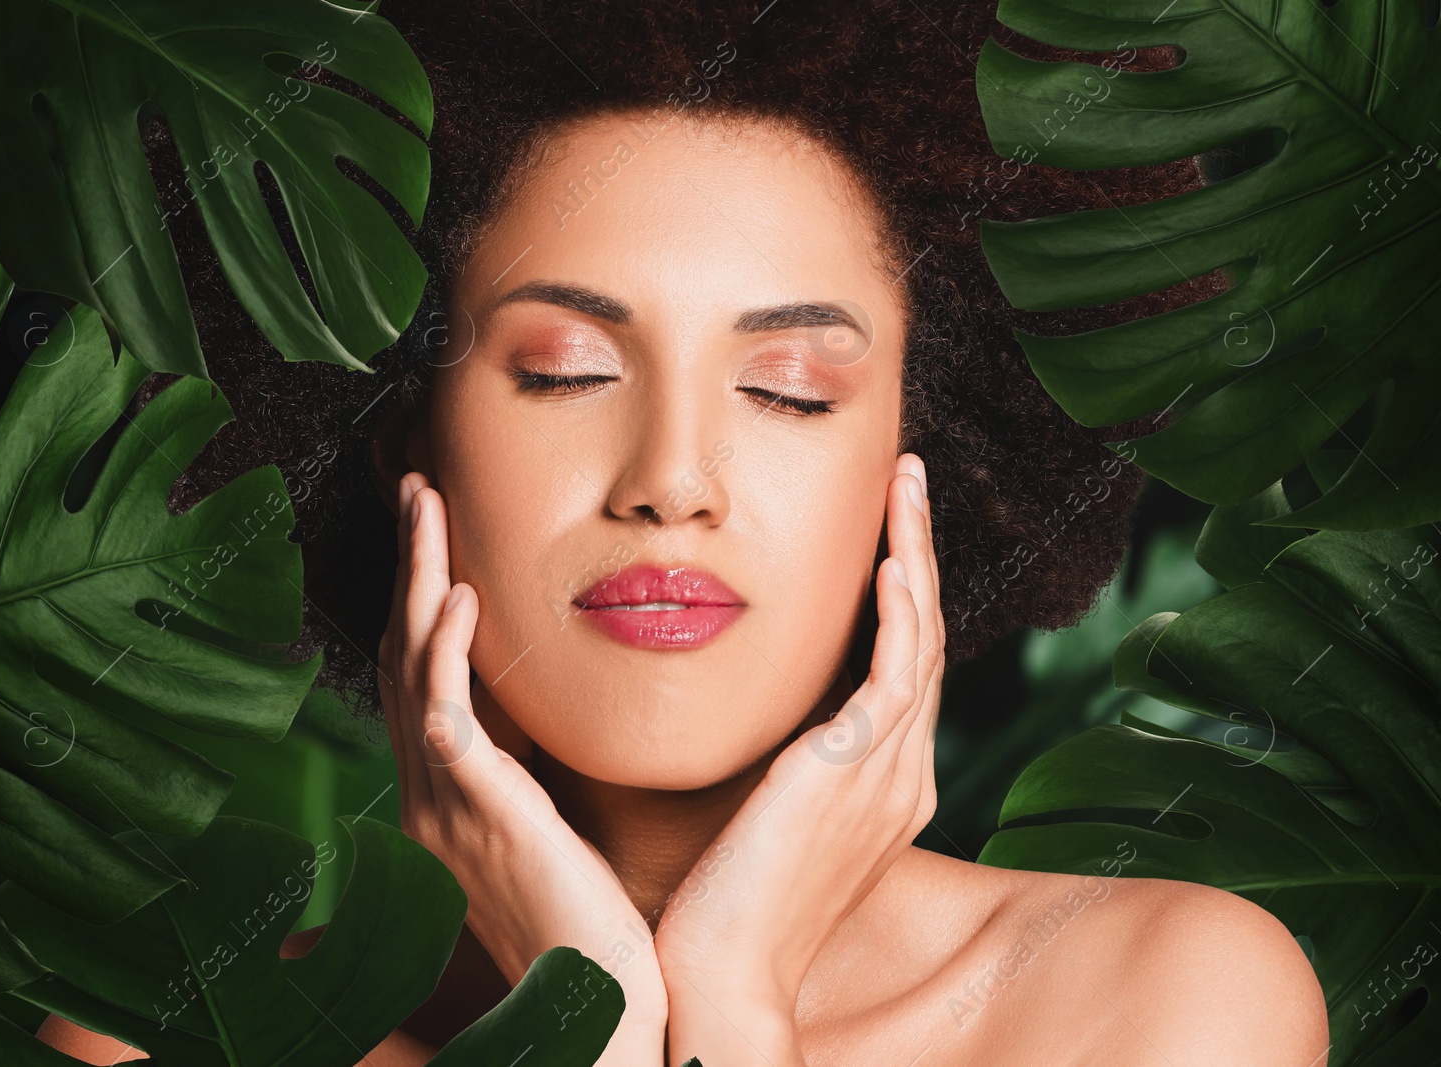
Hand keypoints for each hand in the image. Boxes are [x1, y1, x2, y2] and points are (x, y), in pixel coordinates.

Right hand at [378, 472, 666, 1061]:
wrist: (597, 1008)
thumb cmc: (588, 924)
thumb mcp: (550, 832)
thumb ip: (533, 776)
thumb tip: (546, 728)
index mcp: (448, 795)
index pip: (422, 673)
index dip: (423, 595)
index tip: (438, 530)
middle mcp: (431, 793)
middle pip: (403, 652)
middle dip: (410, 564)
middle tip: (417, 486)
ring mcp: (445, 804)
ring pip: (414, 666)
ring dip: (421, 578)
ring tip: (427, 503)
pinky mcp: (479, 814)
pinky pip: (449, 719)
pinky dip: (446, 652)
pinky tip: (461, 597)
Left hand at [654, 453, 943, 1059]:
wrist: (723, 975)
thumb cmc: (729, 902)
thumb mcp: (771, 816)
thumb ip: (786, 762)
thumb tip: (762, 717)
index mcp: (884, 785)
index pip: (905, 664)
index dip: (902, 591)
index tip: (883, 529)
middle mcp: (901, 775)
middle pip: (925, 638)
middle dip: (918, 550)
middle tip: (906, 479)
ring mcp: (888, 775)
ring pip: (921, 640)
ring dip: (915, 555)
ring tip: (906, 485)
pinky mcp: (858, 775)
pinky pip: (898, 678)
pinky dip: (900, 616)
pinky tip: (889, 563)